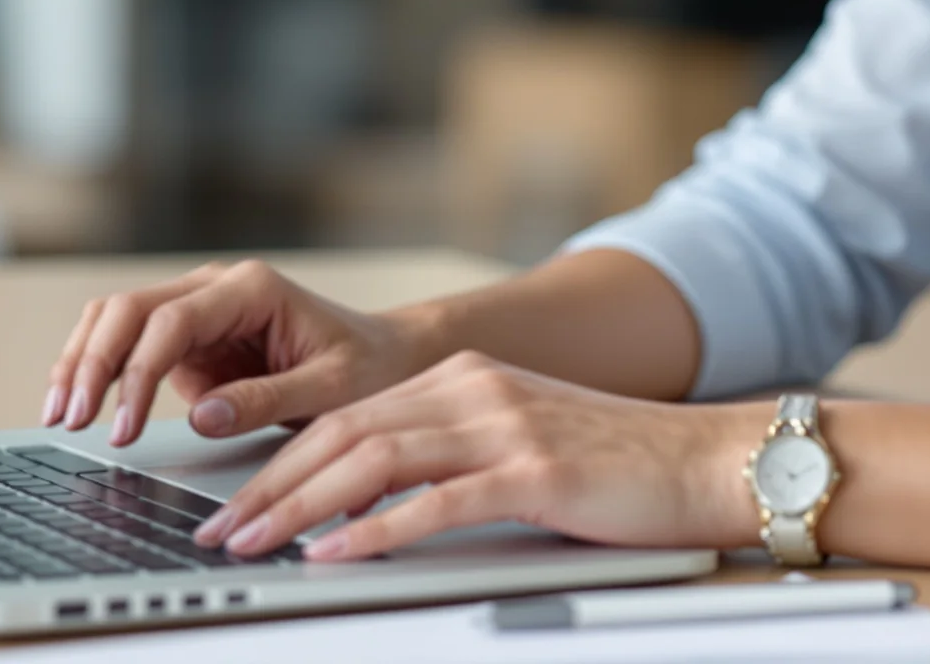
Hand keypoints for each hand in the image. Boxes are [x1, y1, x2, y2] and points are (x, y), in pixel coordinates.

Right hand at [42, 260, 435, 447]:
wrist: (383, 356)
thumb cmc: (366, 366)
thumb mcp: (331, 389)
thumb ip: (268, 400)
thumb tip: (201, 416)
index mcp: (250, 289)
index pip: (171, 320)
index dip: (138, 372)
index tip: (122, 424)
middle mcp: (214, 289)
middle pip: (128, 309)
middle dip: (91, 362)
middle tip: (71, 420)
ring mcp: (195, 310)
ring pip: (115, 318)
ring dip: (81, 361)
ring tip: (59, 415)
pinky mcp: (186, 340)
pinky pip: (126, 344)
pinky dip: (96, 369)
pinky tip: (75, 404)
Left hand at [188, 350, 758, 561]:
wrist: (710, 459)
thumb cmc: (621, 466)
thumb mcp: (521, 440)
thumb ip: (451, 456)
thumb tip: (370, 503)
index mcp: (465, 377)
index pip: (346, 416)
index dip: (278, 460)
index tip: (235, 503)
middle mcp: (474, 388)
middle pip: (343, 433)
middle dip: (269, 485)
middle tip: (219, 530)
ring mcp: (502, 424)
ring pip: (372, 461)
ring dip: (300, 506)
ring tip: (252, 543)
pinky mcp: (532, 470)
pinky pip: (432, 502)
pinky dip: (372, 529)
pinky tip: (332, 553)